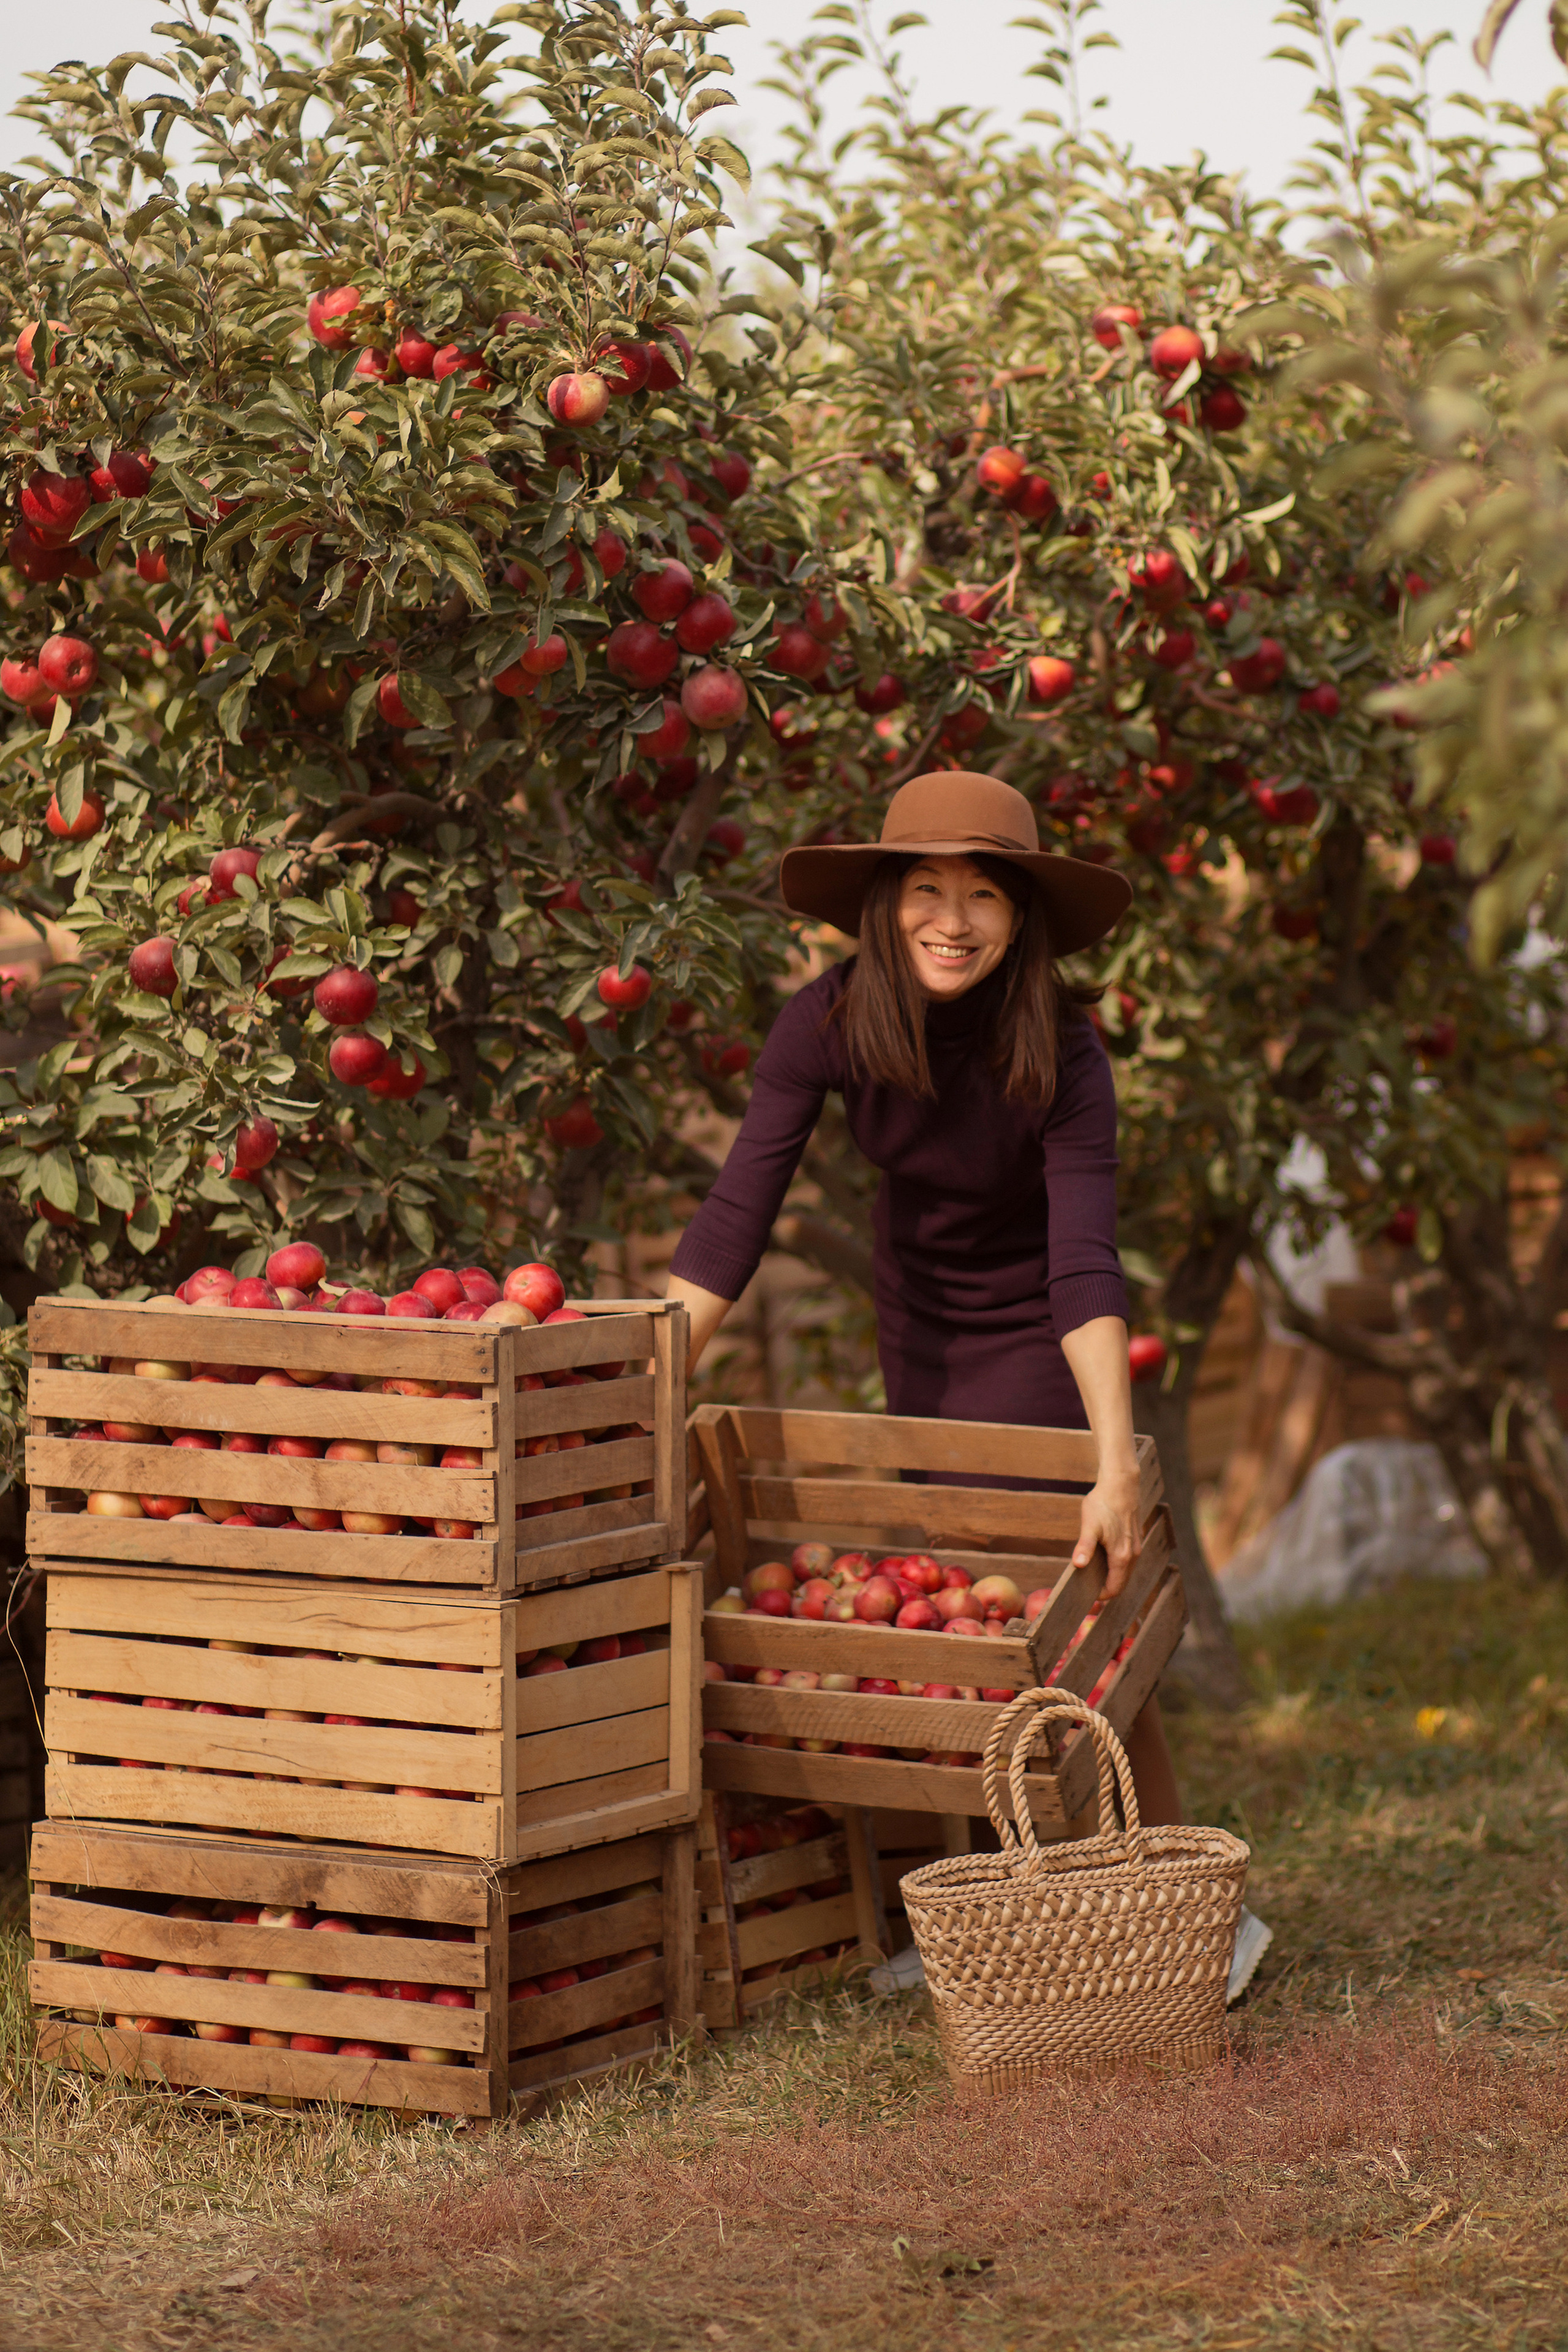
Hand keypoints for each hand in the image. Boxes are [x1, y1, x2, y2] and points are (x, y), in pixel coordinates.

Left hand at [1072, 1462, 1142, 1595]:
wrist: (1120, 1484)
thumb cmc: (1103, 1504)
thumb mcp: (1089, 1526)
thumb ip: (1084, 1547)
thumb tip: (1078, 1565)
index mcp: (1122, 1556)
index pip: (1115, 1588)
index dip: (1101, 1595)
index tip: (1085, 1593)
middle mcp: (1133, 1555)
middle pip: (1121, 1582)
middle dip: (1105, 1587)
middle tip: (1086, 1584)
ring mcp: (1137, 1547)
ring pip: (1125, 1571)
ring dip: (1111, 1576)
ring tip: (1092, 1571)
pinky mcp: (1136, 1538)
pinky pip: (1127, 1560)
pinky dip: (1116, 1565)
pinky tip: (1102, 1556)